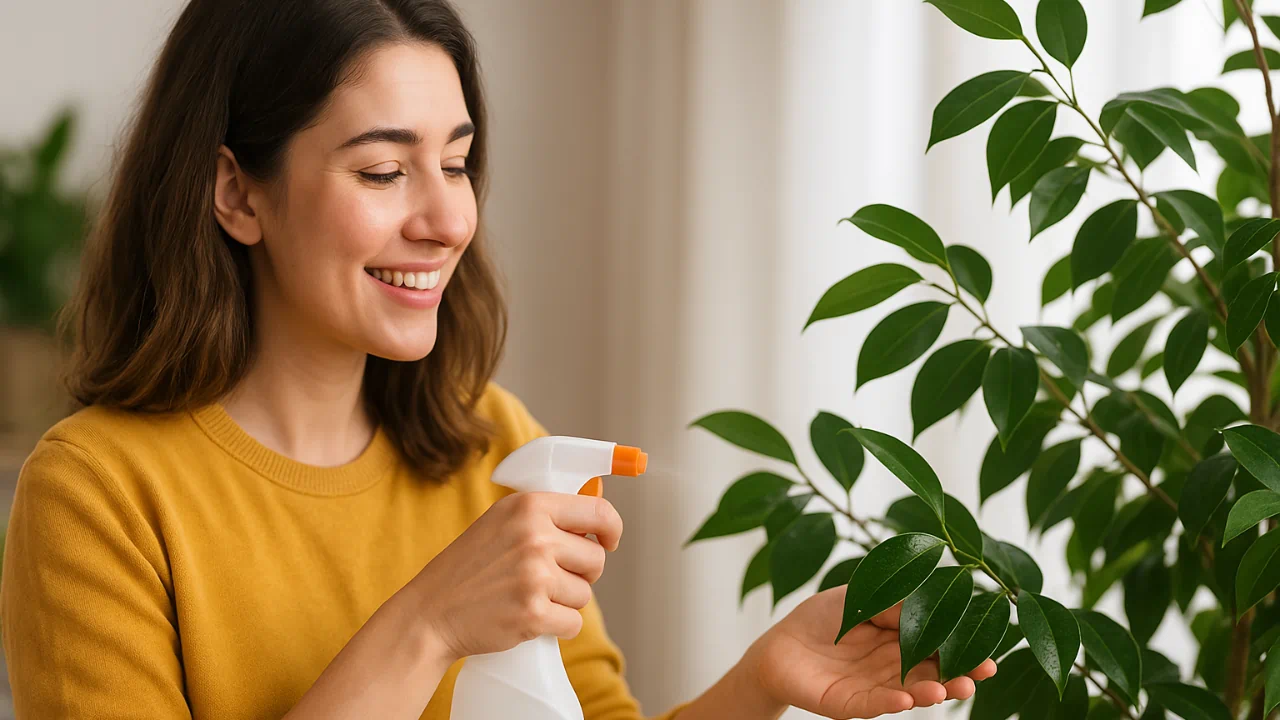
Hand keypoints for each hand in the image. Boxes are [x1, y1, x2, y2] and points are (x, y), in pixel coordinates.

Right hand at [407, 491, 622, 662]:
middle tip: (549, 579)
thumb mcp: (500, 521)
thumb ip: (542, 516)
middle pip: (596, 559)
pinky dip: (557, 626)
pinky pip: (573, 622)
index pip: (598, 511)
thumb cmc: (468, 567)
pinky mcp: (533, 613)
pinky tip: (529, 618)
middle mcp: (535, 536)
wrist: (430, 612)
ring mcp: (534, 575)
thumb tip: (596, 522)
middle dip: (580, 573)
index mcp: (530, 506)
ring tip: (528, 596)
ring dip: (564, 602)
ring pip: (585, 594)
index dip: (612, 529)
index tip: (609, 541)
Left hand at [742, 585, 997, 718]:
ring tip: (947, 689)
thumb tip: (929, 601)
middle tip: (980, 675)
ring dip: (930, 691)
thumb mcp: (859, 598)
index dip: (962, 650)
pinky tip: (906, 699)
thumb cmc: (821, 619)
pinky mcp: (848, 703)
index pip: (938, 646)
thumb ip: (892, 603)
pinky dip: (889, 702)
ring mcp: (873, 687)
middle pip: (931, 673)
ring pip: (908, 691)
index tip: (988, 654)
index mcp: (901, 640)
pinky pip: (872, 704)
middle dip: (957, 675)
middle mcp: (893, 667)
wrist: (778, 644)